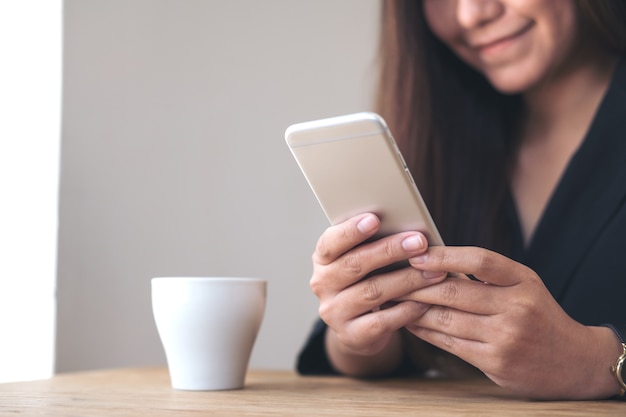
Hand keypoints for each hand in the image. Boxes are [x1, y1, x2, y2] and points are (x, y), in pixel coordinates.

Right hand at [310, 213, 446, 375]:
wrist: (359, 328)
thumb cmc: (367, 282)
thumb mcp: (363, 261)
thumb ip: (374, 244)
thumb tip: (408, 229)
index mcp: (323, 259)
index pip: (330, 242)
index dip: (351, 231)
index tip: (375, 219)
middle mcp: (322, 284)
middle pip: (354, 265)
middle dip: (389, 251)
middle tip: (419, 242)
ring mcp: (334, 312)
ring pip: (372, 292)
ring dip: (407, 280)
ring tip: (434, 272)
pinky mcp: (351, 335)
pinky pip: (381, 322)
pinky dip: (405, 310)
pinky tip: (425, 302)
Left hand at [403, 246, 621, 398]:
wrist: (573, 361)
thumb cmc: (538, 314)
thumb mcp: (524, 284)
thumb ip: (487, 274)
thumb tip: (434, 260)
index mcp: (523, 280)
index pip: (479, 261)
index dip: (443, 255)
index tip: (415, 254)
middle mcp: (517, 307)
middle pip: (454, 292)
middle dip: (417, 285)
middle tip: (392, 277)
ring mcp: (506, 337)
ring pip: (446, 319)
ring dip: (415, 308)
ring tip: (394, 299)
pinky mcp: (495, 362)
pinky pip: (450, 343)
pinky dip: (425, 331)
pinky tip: (411, 322)